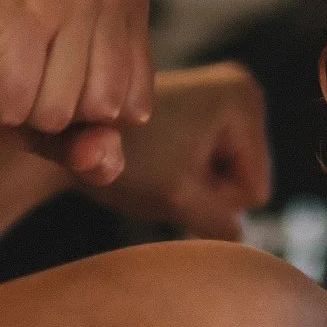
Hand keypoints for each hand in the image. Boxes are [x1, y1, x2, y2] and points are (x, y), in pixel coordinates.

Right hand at [0, 0, 156, 187]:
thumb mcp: (45, 122)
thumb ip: (89, 148)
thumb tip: (104, 158)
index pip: (135, 104)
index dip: (76, 112)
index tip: (33, 71)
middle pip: (107, 108)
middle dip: (46, 110)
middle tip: (4, 67)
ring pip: (64, 110)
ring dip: (12, 105)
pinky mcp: (18, 6)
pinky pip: (17, 105)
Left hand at [88, 63, 273, 237]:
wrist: (72, 129)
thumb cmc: (126, 159)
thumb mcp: (180, 200)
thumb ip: (224, 226)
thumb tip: (245, 238)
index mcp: (245, 102)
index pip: (254, 190)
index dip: (214, 198)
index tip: (174, 177)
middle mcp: (242, 88)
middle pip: (246, 176)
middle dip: (207, 186)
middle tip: (164, 171)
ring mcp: (222, 91)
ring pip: (230, 170)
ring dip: (196, 179)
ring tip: (159, 162)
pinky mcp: (204, 100)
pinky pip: (214, 155)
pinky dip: (187, 165)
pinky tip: (160, 153)